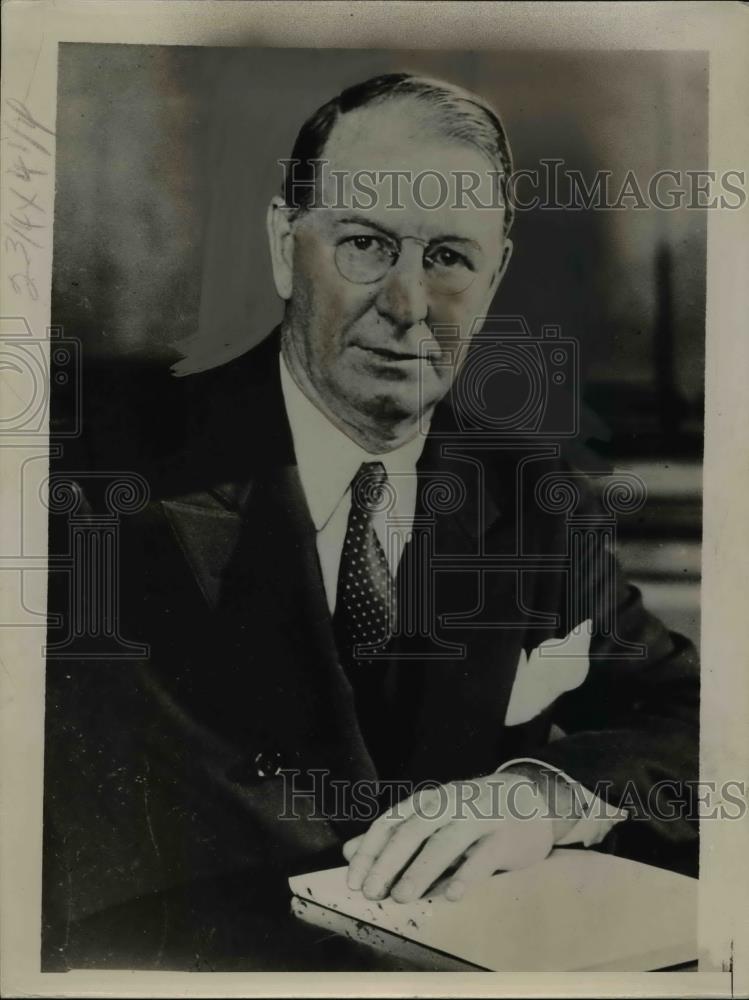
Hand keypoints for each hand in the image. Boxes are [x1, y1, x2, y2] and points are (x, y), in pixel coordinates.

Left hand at [343, 771, 556, 903]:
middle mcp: (448, 805)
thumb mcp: (432, 819)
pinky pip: (482, 857)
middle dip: (389, 863)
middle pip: (412, 831)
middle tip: (372, 893)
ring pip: (444, 842)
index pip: (389, 822)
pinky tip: (451, 895)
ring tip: (402, 897)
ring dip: (421, 869)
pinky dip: (466, 875)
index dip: (369, 851)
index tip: (354, 881)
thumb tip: (349, 852)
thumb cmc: (472, 814)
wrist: (532, 798)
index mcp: (427, 801)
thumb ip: (393, 835)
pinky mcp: (504, 837)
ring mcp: (477, 818)